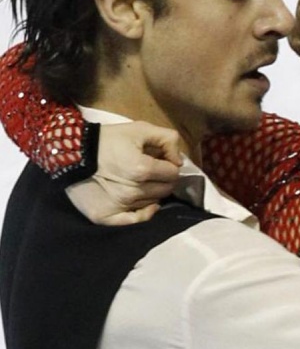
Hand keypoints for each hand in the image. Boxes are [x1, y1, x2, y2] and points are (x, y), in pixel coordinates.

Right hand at [70, 121, 184, 225]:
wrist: (70, 151)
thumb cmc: (106, 139)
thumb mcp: (138, 129)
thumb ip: (167, 139)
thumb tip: (179, 160)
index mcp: (142, 169)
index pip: (173, 173)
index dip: (169, 165)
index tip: (161, 161)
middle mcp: (133, 191)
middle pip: (165, 190)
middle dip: (163, 179)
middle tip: (150, 172)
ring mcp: (120, 205)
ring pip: (153, 202)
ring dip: (152, 193)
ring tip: (139, 181)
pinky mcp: (108, 216)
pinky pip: (137, 220)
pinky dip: (146, 212)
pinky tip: (147, 204)